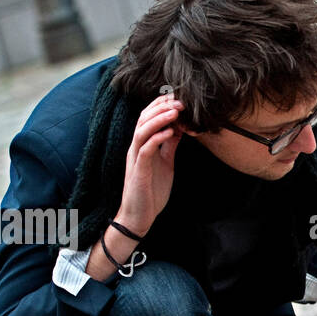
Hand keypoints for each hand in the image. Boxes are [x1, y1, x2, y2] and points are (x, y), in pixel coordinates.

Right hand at [117, 93, 185, 233]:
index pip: (148, 117)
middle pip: (144, 118)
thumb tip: (178, 129)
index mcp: (143, 145)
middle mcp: (136, 148)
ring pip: (142, 130)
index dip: (162, 106)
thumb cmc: (151, 191)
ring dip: (159, 119)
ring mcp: (136, 158)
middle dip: (162, 107)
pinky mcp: (138, 170)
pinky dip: (156, 138)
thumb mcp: (165, 163)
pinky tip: (170, 132)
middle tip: (180, 101)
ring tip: (175, 112)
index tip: (179, 99)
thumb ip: (169, 146)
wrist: (139, 216)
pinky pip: (145, 149)